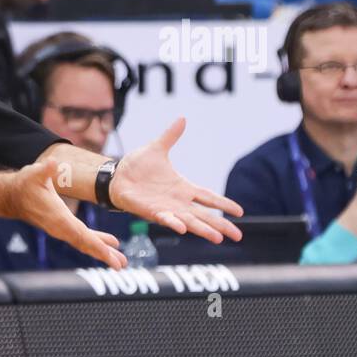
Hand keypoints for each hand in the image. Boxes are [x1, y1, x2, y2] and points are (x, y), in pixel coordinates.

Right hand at [3, 158, 127, 268]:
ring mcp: (61, 229)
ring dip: (101, 251)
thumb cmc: (24, 184)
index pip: (81, 234)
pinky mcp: (62, 227)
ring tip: (119, 261)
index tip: (110, 255)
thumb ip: (46, 170)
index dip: (97, 244)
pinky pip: (81, 238)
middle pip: (85, 244)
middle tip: (121, 264)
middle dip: (103, 254)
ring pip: (84, 243)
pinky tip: (108, 244)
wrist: (10, 197)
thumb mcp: (35, 174)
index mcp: (58, 217)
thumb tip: (52, 163)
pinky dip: (95, 243)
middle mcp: (60, 228)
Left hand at [110, 118, 243, 242]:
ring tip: (218, 238)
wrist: (115, 176)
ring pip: (189, 221)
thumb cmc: (136, 166)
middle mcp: (178, 201)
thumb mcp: (156, 149)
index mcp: (183, 187)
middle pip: (205, 215)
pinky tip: (184, 229)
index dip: (224, 204)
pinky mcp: (151, 212)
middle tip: (238, 235)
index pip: (209, 197)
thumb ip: (170, 136)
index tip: (240, 212)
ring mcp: (166, 208)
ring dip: (203, 229)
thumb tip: (182, 119)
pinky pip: (165, 219)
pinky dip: (174, 224)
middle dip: (221, 225)